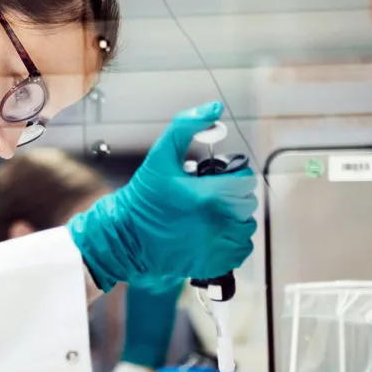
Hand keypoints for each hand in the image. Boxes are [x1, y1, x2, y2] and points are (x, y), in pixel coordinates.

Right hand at [67, 101, 257, 291]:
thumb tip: (215, 107)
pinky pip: (240, 250)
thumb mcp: (160, 156)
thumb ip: (187, 126)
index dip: (233, 177)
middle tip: (209, 196)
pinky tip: (212, 234)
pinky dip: (232, 242)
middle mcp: (215, 223)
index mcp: (207, 196)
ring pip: (245, 227)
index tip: (215, 180)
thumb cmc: (142, 198)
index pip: (244, 181)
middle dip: (232, 197)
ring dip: (234, 219)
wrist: (125, 237)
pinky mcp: (212, 263)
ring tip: (210, 215)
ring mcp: (215, 246)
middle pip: (246, 204)